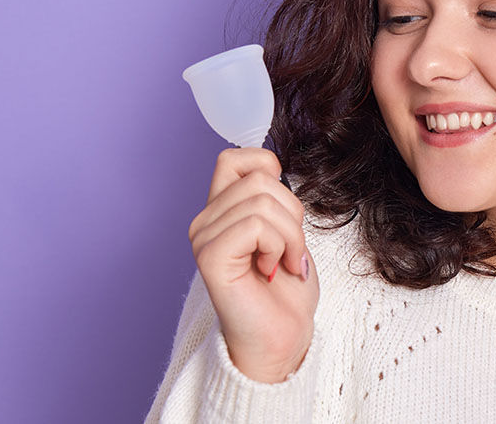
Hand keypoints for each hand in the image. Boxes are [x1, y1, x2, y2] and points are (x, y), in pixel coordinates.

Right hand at [188, 147, 319, 382]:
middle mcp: (205, 221)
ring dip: (290, 235)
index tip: (284, 213)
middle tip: (290, 250)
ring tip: (284, 262)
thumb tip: (272, 168)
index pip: (236, 157)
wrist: (283, 337)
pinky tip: (272, 269)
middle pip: (259, 178)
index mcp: (222, 210)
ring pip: (261, 201)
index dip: (269, 171)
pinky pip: (255, 225)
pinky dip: (279, 246)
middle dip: (292, 214)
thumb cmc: (286, 290)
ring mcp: (203, 238)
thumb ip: (272, 198)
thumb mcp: (287, 230)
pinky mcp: (209, 257)